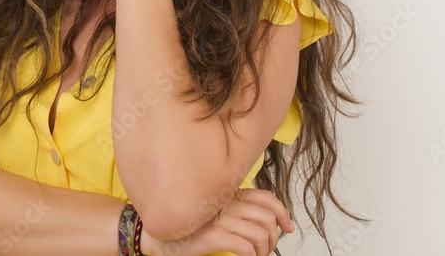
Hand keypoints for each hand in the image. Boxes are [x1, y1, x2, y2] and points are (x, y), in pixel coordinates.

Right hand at [139, 188, 294, 255]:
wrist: (155, 236)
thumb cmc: (184, 228)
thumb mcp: (211, 213)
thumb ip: (233, 212)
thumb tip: (262, 224)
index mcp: (228, 195)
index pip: (266, 198)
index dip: (282, 213)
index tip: (288, 227)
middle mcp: (226, 203)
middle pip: (267, 217)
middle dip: (274, 237)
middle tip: (268, 249)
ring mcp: (219, 218)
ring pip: (260, 233)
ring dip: (264, 250)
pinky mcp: (213, 235)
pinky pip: (246, 246)